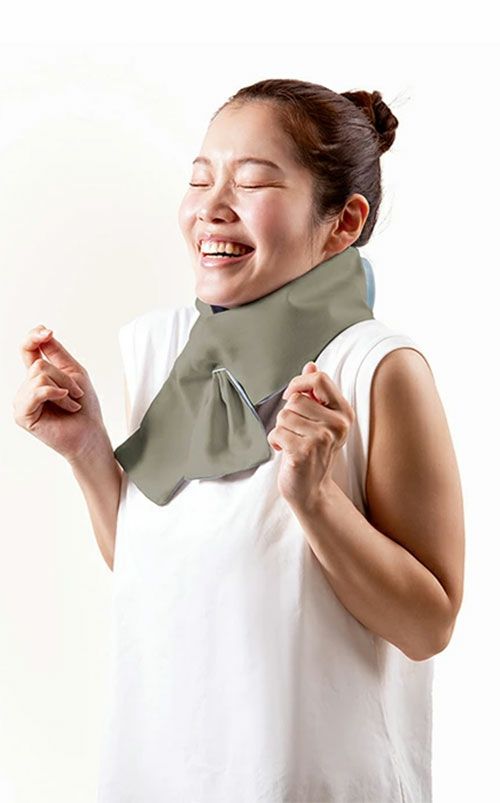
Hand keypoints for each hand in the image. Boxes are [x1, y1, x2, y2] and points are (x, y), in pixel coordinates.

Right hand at [13, 324, 105, 463]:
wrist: (90, 434)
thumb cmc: (85, 408)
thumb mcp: (74, 372)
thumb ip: (56, 352)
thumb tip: (43, 331)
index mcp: (38, 376)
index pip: (28, 349)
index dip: (33, 337)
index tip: (47, 332)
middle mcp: (27, 387)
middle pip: (39, 364)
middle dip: (64, 376)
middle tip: (77, 392)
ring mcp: (23, 400)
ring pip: (39, 376)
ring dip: (64, 388)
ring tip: (71, 403)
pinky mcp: (23, 414)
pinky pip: (37, 392)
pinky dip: (56, 395)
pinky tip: (66, 404)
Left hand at [267, 361, 355, 509]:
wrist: (311, 490)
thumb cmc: (312, 452)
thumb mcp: (319, 420)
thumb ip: (315, 393)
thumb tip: (310, 366)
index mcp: (343, 413)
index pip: (320, 379)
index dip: (299, 384)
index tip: (292, 396)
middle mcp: (337, 425)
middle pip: (296, 399)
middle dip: (288, 414)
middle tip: (296, 432)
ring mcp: (322, 439)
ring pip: (284, 416)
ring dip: (281, 429)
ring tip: (292, 443)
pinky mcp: (304, 452)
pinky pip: (277, 432)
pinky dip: (275, 442)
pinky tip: (285, 452)